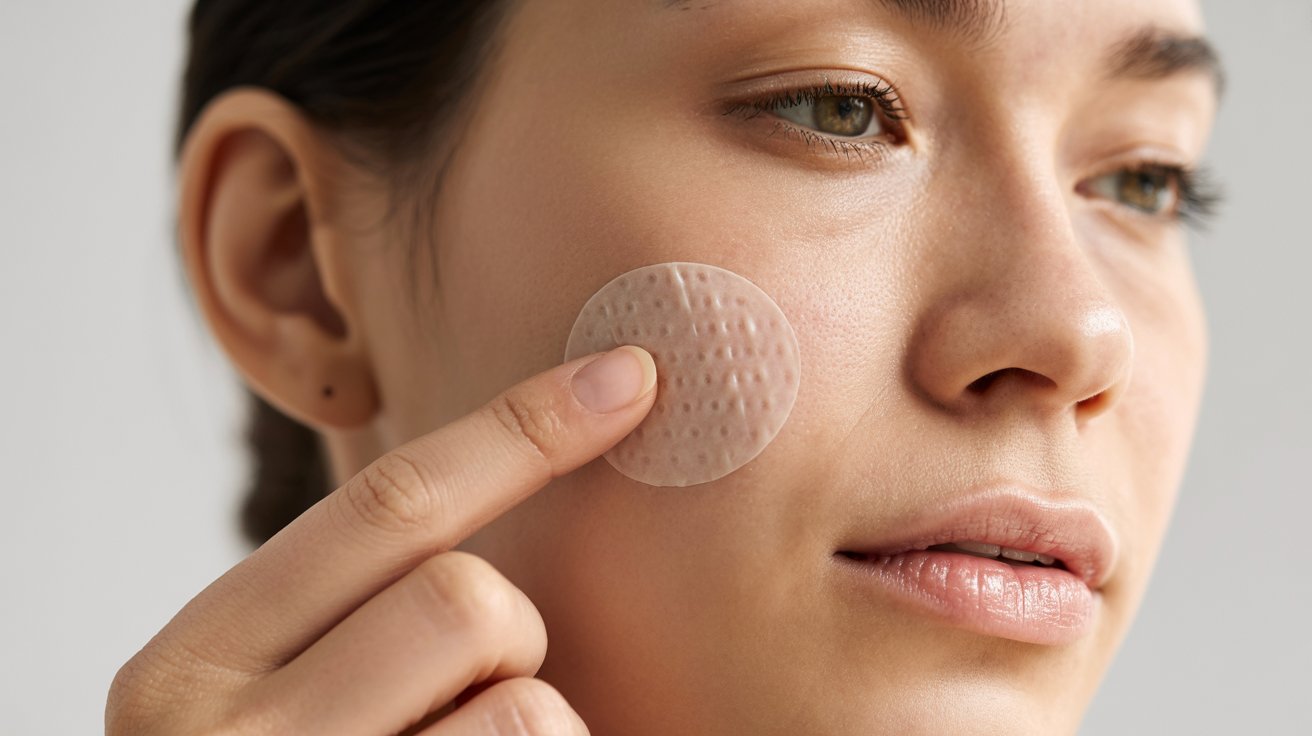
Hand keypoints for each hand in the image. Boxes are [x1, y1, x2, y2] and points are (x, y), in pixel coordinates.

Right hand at [107, 347, 656, 734]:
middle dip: (506, 645)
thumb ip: (352, 619)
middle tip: (452, 712)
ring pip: (525, 706)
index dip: (525, 426)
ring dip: (528, 735)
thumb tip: (518, 497)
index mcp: (191, 664)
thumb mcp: (272, 705)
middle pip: (471, 599)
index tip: (633, 375)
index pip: (391, 504)